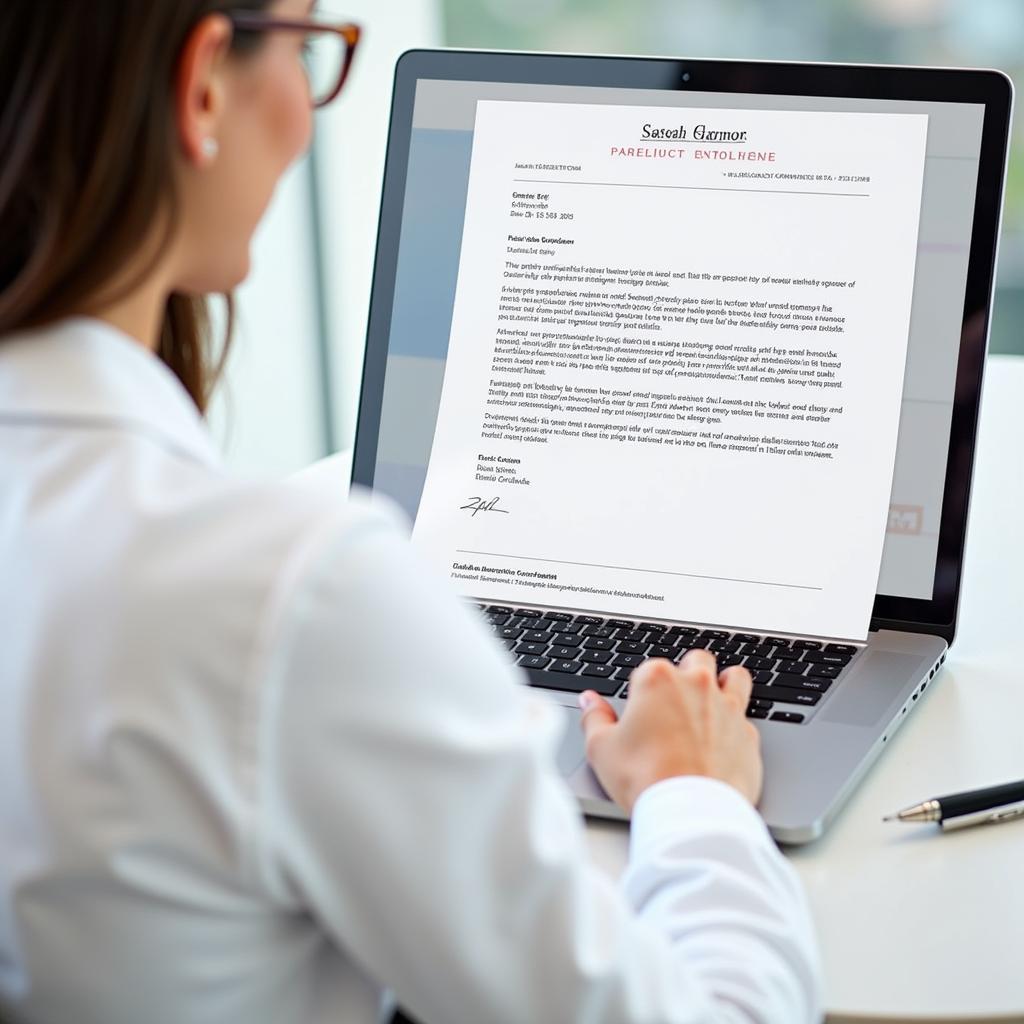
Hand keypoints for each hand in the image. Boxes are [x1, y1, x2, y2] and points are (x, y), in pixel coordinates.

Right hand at [578, 650, 762, 813]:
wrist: (691, 813)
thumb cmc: (645, 778)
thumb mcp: (601, 749)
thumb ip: (595, 717)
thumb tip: (590, 701)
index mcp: (657, 679)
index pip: (648, 668)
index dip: (641, 690)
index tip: (637, 711)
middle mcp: (696, 684)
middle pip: (696, 660)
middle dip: (686, 675)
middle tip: (673, 702)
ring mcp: (728, 707)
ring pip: (734, 677)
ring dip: (723, 684)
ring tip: (711, 703)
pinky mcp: (749, 735)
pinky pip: (746, 720)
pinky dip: (736, 727)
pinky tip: (725, 743)